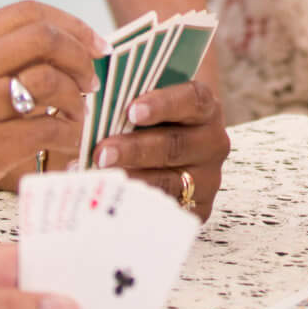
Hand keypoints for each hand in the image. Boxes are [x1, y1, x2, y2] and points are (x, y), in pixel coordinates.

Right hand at [0, 1, 94, 239]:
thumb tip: (58, 56)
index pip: (28, 12)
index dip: (72, 24)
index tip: (95, 44)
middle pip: (45, 39)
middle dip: (81, 58)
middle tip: (91, 82)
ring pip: (51, 83)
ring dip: (76, 102)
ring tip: (75, 118)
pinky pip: (48, 130)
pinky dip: (68, 138)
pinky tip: (65, 148)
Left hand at [95, 77, 231, 216]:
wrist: (173, 155)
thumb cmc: (154, 123)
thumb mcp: (151, 103)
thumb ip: (131, 98)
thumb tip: (94, 100)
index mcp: (205, 108)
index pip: (192, 101)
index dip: (163, 105)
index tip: (132, 111)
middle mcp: (212, 143)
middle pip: (176, 145)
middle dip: (135, 149)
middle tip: (102, 152)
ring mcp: (207, 178)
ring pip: (169, 181)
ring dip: (132, 179)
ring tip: (101, 178)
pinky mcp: (198, 208)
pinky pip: (167, 210)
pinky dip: (137, 205)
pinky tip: (113, 199)